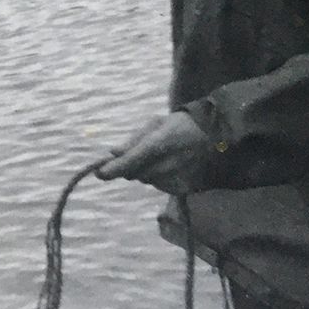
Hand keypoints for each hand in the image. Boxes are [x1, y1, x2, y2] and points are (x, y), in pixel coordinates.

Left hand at [96, 111, 212, 194]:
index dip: (115, 168)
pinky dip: (154, 176)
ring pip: (146, 180)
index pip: (134, 159)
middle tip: (130, 156)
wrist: (209, 133)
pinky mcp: (184, 183)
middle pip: (137, 173)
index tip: (99, 173)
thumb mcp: (153, 124)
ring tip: (153, 156)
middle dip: (127, 168)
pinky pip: (158, 184)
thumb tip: (113, 152)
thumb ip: (133, 140)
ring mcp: (178, 174)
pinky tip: (163, 164)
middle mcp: (170, 160)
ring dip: (141, 171)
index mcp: (161, 141)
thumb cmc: (176, 124)